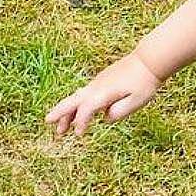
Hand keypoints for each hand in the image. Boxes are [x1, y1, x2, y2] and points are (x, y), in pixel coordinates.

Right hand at [46, 51, 162, 135]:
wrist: (149, 60)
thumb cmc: (145, 82)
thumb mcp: (137, 101)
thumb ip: (119, 112)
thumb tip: (105, 118)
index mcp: (104, 93)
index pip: (86, 109)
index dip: (80, 122)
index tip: (79, 135)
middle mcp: (97, 87)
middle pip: (73, 100)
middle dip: (60, 112)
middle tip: (47, 122)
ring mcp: (97, 83)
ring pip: (77, 99)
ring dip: (67, 113)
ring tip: (60, 129)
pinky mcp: (100, 82)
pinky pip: (83, 97)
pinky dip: (76, 107)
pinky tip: (75, 118)